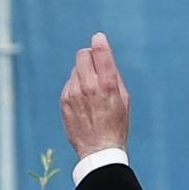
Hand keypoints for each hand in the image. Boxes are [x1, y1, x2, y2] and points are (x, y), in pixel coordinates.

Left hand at [60, 33, 129, 159]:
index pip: (100, 51)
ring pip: (75, 70)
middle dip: (89, 56)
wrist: (99, 150)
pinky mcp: (64, 100)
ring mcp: (74, 93)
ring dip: (83, 74)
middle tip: (95, 65)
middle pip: (82, 55)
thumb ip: (114, 77)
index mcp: (108, 85)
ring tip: (91, 93)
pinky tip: (83, 103)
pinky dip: (76, 88)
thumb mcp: (124, 100)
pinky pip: (69, 84)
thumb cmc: (116, 125)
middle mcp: (89, 86)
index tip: (99, 38)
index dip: (99, 41)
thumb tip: (105, 60)